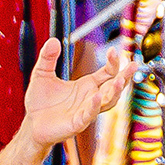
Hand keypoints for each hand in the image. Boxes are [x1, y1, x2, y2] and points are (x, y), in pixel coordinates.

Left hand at [22, 37, 136, 150]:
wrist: (31, 123)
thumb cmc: (40, 102)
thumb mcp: (42, 74)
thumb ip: (48, 58)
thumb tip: (53, 40)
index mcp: (87, 85)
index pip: (108, 72)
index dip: (113, 62)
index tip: (114, 50)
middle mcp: (90, 97)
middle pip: (114, 86)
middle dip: (124, 76)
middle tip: (133, 65)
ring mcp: (86, 110)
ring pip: (108, 101)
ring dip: (115, 91)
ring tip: (120, 80)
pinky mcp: (77, 123)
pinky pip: (90, 114)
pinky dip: (94, 106)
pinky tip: (97, 97)